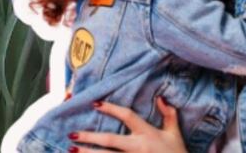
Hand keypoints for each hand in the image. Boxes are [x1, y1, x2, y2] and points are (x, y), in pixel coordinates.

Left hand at [69, 97, 186, 151]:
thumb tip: (161, 98)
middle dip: (90, 137)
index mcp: (147, 133)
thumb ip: (168, 114)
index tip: (95, 104)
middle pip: (110, 140)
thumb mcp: (174, 133)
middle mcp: (138, 147)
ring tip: (71, 150)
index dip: (111, 109)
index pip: (127, 116)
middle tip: (72, 134)